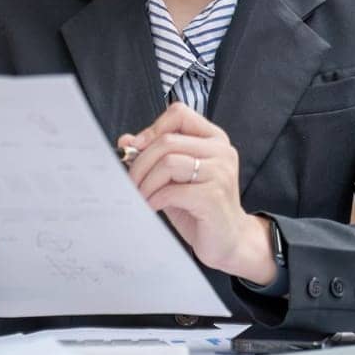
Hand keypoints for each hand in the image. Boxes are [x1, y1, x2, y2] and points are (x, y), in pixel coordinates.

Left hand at [119, 103, 275, 285]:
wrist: (228, 241)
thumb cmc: (200, 208)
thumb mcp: (175, 178)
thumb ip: (154, 156)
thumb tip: (125, 140)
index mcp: (214, 139)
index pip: (179, 114)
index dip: (153, 128)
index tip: (136, 148)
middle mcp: (221, 151)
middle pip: (167, 140)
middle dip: (140, 162)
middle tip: (130, 181)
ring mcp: (220, 172)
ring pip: (168, 162)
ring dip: (145, 182)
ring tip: (140, 196)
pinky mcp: (213, 196)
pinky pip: (172, 190)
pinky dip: (154, 199)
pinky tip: (151, 207)